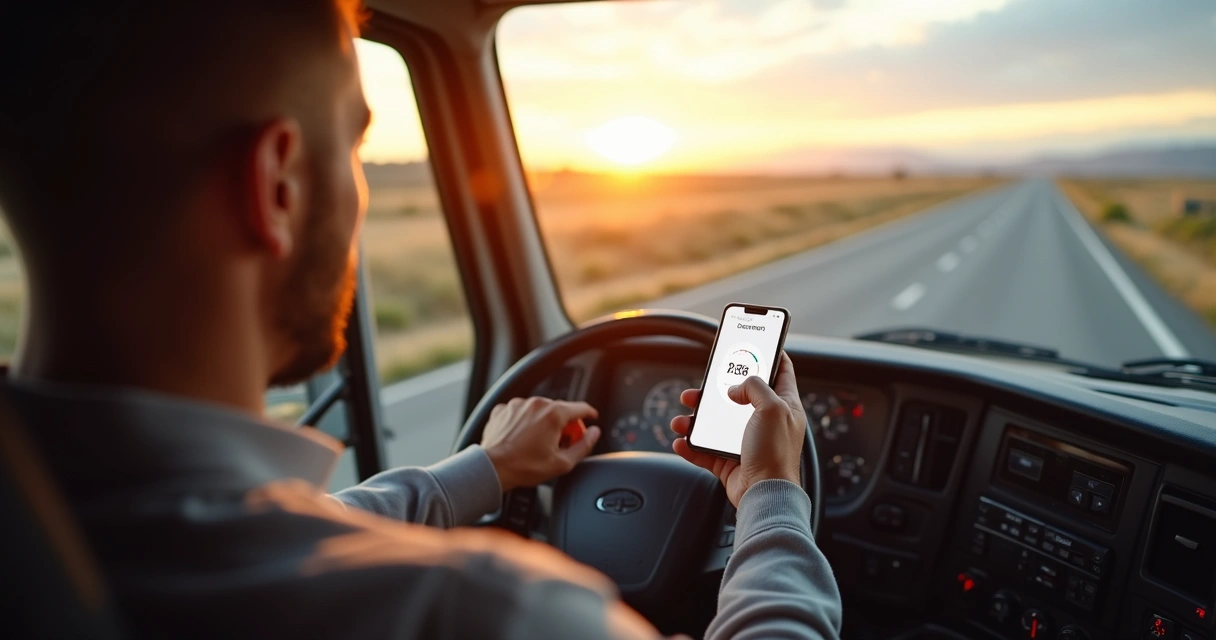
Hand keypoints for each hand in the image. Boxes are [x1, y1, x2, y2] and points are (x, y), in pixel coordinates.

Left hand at [481, 397, 600, 491]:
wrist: (492, 468)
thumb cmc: (524, 467)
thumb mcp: (562, 462)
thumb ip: (584, 446)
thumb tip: (594, 433)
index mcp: (554, 414)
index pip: (580, 408)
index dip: (589, 413)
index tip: (592, 417)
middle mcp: (536, 403)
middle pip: (559, 409)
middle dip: (564, 424)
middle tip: (562, 443)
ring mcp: (518, 405)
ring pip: (539, 410)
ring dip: (543, 422)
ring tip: (538, 443)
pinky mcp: (503, 410)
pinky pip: (520, 413)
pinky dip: (524, 422)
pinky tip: (522, 438)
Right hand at [670, 352, 805, 506]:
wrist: (765, 495)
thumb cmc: (776, 454)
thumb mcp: (771, 407)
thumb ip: (754, 387)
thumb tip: (736, 388)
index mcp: (784, 406)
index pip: (781, 372)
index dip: (770, 354)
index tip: (757, 343)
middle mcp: (766, 422)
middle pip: (738, 397)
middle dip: (715, 391)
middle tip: (701, 386)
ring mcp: (746, 442)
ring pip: (716, 424)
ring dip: (695, 420)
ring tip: (683, 419)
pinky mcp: (730, 461)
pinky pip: (705, 450)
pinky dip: (691, 446)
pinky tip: (682, 441)